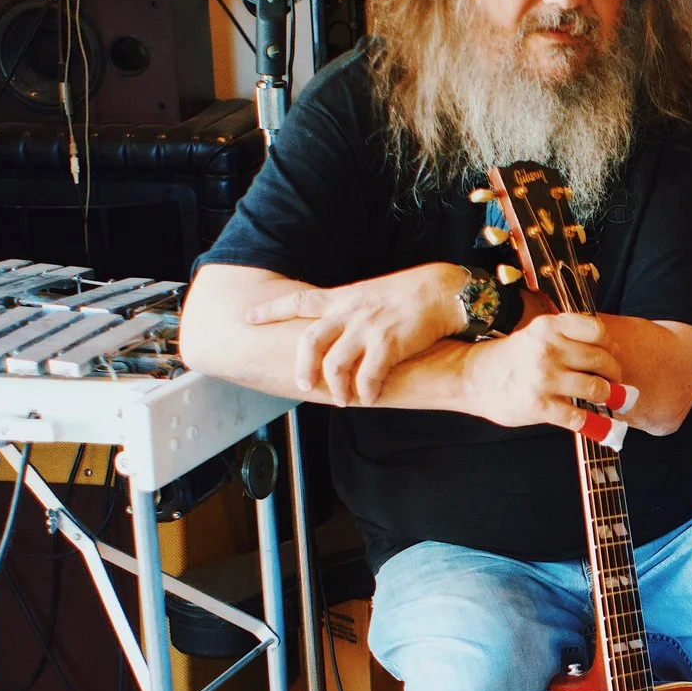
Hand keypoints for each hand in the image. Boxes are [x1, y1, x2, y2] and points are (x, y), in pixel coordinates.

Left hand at [243, 262, 468, 404]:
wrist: (442, 290)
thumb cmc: (410, 293)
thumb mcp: (369, 293)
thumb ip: (349, 310)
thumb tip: (336, 329)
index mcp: (342, 298)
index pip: (298, 301)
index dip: (271, 310)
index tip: (248, 318)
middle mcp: (349, 312)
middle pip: (310, 340)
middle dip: (302, 366)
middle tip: (304, 385)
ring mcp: (368, 328)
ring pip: (336, 364)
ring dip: (337, 387)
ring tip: (342, 400)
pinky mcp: (389, 344)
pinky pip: (369, 376)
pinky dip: (366, 391)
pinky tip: (370, 398)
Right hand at [464, 312, 623, 432]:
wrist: (471, 378)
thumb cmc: (510, 357)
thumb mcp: (537, 333)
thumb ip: (567, 337)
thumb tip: (610, 351)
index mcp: (550, 327)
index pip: (598, 331)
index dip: (610, 346)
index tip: (611, 355)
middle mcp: (549, 350)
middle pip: (602, 360)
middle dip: (614, 374)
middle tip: (615, 382)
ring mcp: (544, 378)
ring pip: (596, 388)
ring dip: (608, 396)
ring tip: (608, 399)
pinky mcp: (539, 406)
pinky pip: (579, 416)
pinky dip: (595, 423)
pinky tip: (599, 424)